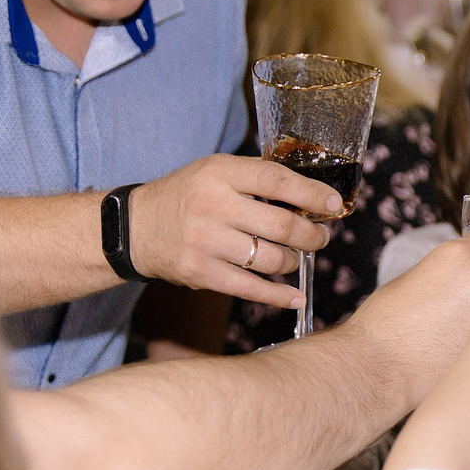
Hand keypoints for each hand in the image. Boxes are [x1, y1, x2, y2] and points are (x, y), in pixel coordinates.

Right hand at [128, 153, 337, 302]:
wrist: (134, 228)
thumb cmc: (186, 197)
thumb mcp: (215, 172)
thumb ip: (255, 179)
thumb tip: (311, 195)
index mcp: (220, 173)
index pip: (277, 180)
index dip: (312, 194)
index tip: (335, 204)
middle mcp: (213, 206)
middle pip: (282, 226)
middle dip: (312, 235)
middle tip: (320, 237)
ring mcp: (205, 242)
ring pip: (271, 260)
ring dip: (294, 262)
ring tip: (296, 257)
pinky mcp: (200, 273)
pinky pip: (250, 288)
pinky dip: (278, 296)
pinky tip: (294, 297)